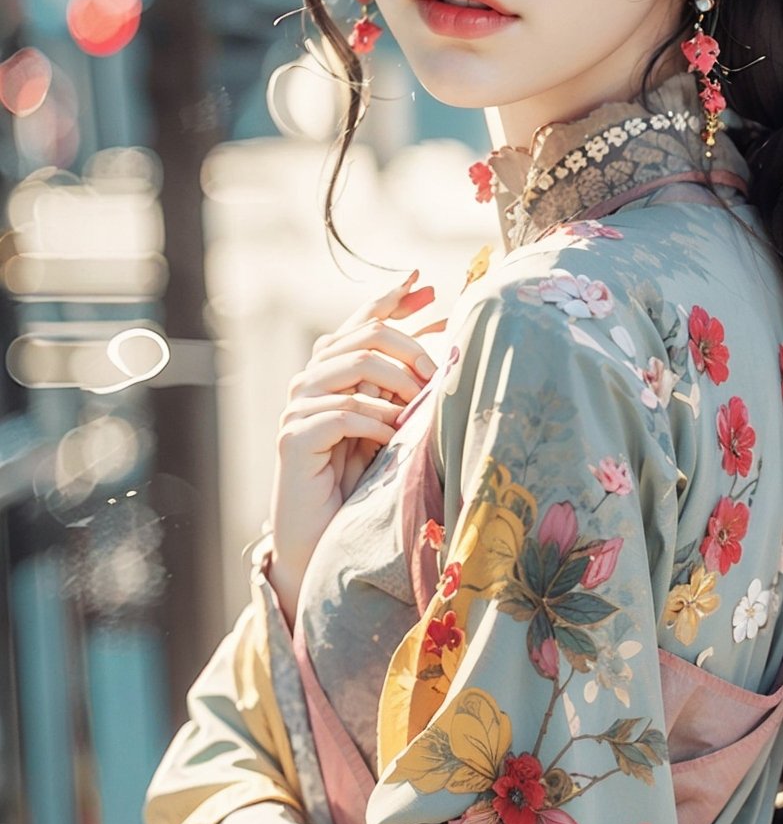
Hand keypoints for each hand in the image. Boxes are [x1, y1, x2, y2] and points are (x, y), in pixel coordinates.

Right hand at [267, 271, 438, 626]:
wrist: (323, 539)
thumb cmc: (363, 483)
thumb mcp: (391, 425)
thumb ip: (405, 387)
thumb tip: (446, 345)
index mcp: (334, 371)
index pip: (361, 319)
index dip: (393, 298)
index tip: (429, 285)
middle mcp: (311, 380)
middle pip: (365, 334)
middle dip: (411, 346)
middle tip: (439, 372)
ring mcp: (299, 406)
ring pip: (357, 365)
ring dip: (398, 384)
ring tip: (419, 409)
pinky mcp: (294, 437)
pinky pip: (344, 412)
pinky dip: (376, 422)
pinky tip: (391, 438)